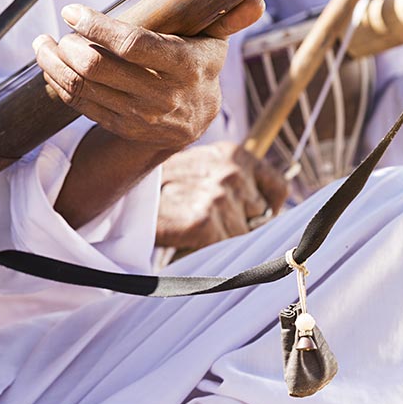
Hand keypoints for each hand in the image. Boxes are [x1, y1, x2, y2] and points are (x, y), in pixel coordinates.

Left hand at [34, 0, 264, 150]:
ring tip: (41, 45)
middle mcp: (162, 95)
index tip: (72, 11)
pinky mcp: (121, 126)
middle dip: (68, 48)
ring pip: (83, 88)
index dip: (99, 27)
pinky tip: (51, 67)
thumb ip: (228, 17)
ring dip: (54, 65)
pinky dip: (60, 85)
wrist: (194, 121)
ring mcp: (140, 116)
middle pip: (100, 69)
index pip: (135, 46)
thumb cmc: (199, 66)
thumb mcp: (215, 41)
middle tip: (56, 31)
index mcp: (186, 66)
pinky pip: (81, 105)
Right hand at [156, 141, 287, 251]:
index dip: (266, 208)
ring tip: (191, 225)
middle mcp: (232, 170)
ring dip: (220, 239)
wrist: (125, 199)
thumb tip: (269, 215)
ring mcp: (219, 195)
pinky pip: (224, 248)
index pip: (277, 188)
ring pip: (242, 236)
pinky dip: (207, 249)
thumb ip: (237, 183)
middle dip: (240, 225)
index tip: (252, 218)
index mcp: (234, 154)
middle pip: (260, 217)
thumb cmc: (165, 189)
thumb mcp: (204, 170)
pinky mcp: (205, 220)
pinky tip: (186, 235)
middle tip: (205, 219)